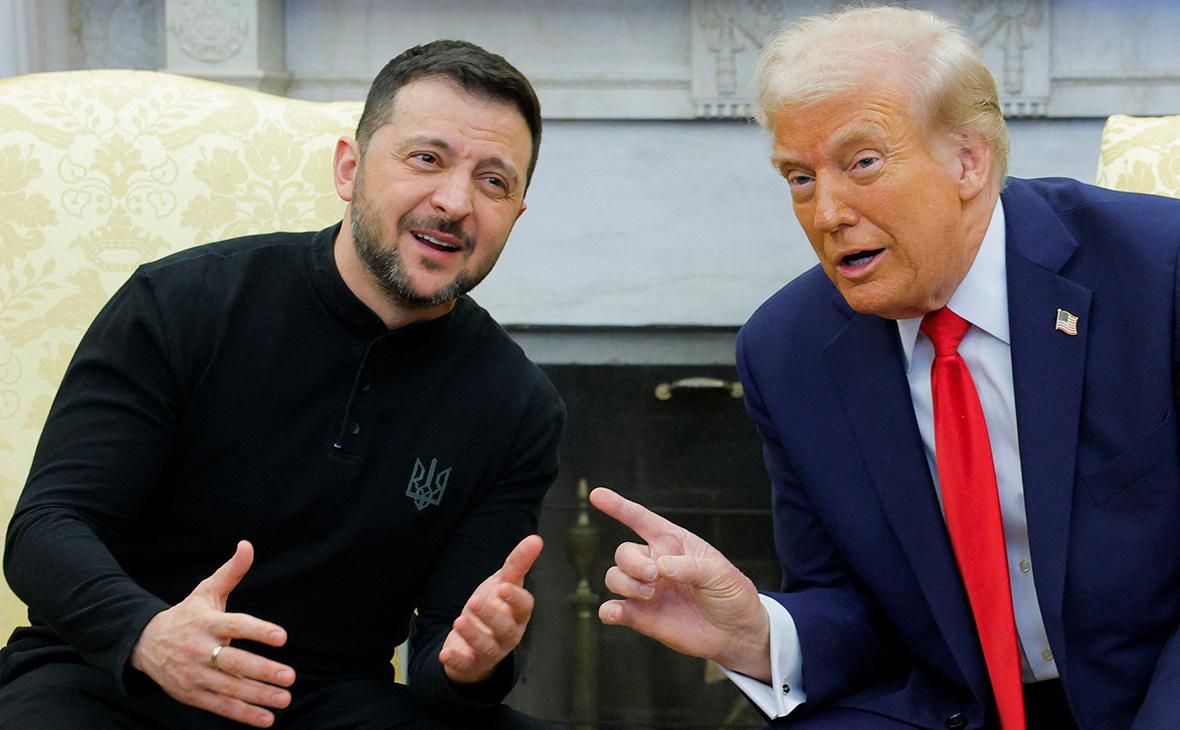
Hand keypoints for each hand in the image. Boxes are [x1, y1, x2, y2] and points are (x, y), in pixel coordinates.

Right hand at [130, 540, 294, 727]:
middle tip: (290, 676)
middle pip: (234, 662)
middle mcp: (200, 650)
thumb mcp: (206, 591)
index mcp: (207, 623)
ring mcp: (195, 675)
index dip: (259, 631)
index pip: (236, 625)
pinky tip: (267, 719)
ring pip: (229, 688)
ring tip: (285, 698)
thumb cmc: (187, 615)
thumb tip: (247, 545)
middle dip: (263, 671)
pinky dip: (243, 715)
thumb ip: (231, 572)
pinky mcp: (192, 694)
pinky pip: (221, 707)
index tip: (282, 637)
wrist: (145, 644)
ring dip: (258, 696)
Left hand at [439, 534, 542, 684]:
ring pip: (488, 648)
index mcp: (518, 614)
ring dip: (474, 636)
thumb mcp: (503, 584)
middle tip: (474, 601)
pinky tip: (445, 653)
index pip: (524, 608)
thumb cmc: (494, 607)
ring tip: (459, 620)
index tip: (503, 587)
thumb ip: (518, 564)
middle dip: (491, 616)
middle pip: (507, 630)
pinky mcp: (471, 664)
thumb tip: (536, 538)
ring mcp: (490, 651)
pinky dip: (456, 660)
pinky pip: (466, 666)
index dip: (516, 599)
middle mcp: (508, 635)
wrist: (473, 638)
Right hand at [590, 487, 770, 680]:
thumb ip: (691, 567)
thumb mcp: (721, 574)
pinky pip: (613, 609)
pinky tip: (615, 612)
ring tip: (651, 594)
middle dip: (633, 562)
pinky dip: (608, 610)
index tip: (597, 495)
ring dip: (625, 584)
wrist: (737, 634)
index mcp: (674, 544)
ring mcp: (646, 591)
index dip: (618, 506)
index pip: (641, 520)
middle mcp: (655, 564)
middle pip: (624, 552)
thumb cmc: (732, 595)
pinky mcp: (642, 617)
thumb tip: (660, 566)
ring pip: (614, 576)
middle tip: (653, 576)